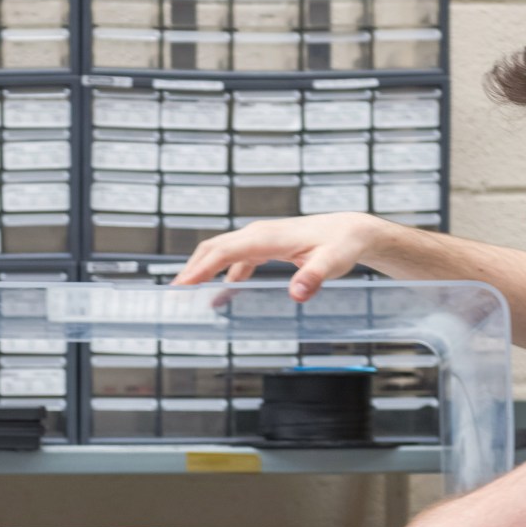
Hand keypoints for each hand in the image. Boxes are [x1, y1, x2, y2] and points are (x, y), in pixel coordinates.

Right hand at [170, 213, 385, 300]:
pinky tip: (219, 294)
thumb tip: (296, 294)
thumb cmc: (342, 244)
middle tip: (173, 296)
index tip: (180, 287)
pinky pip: (234, 258)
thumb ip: (313, 277)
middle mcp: (258, 233)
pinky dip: (220, 273)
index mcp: (266, 237)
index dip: (199, 270)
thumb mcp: (332, 262)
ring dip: (202, 270)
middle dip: (191, 270)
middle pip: (213, 248)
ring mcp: (260, 238)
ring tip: (187, 295)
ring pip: (221, 251)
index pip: (223, 252)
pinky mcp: (265, 245)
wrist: (352, 230)